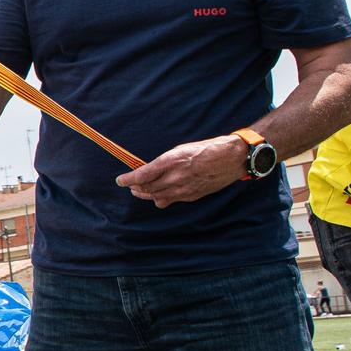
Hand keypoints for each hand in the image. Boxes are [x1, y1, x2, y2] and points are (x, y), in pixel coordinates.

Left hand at [115, 135, 243, 207]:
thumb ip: (163, 163)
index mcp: (171, 161)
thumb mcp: (180, 150)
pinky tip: (158, 196)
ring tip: (139, 191)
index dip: (128, 179)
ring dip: (146, 195)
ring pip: (157, 198)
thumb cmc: (205, 149)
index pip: (142, 175)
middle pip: (147, 188)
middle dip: (135, 188)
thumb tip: (148, 171)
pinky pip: (171, 201)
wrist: (231, 158)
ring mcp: (184, 189)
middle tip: (129, 185)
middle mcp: (176, 177)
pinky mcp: (192, 196)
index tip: (120, 180)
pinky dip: (161, 199)